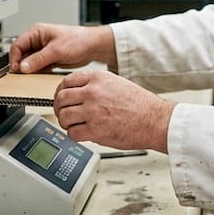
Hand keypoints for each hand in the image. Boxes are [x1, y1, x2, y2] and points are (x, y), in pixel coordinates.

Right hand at [10, 23, 116, 73]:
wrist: (93, 47)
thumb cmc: (79, 40)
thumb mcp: (57, 50)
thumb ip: (38, 59)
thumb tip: (23, 67)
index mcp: (36, 32)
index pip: (17, 45)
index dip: (14, 58)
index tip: (16, 69)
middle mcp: (38, 40)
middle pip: (21, 54)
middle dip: (21, 65)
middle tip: (22, 76)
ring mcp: (42, 50)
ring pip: (28, 62)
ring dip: (29, 70)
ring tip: (31, 77)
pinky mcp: (48, 59)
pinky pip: (37, 67)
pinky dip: (37, 72)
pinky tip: (40, 76)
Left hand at [53, 70, 172, 153]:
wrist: (155, 120)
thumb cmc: (140, 105)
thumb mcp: (116, 83)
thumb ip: (96, 86)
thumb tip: (78, 93)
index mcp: (97, 78)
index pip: (66, 82)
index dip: (60, 92)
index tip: (61, 99)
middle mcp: (92, 92)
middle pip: (61, 99)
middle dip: (59, 108)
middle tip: (63, 114)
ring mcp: (92, 111)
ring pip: (63, 116)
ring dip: (65, 123)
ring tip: (73, 125)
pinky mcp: (95, 130)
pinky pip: (72, 133)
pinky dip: (73, 135)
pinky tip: (81, 134)